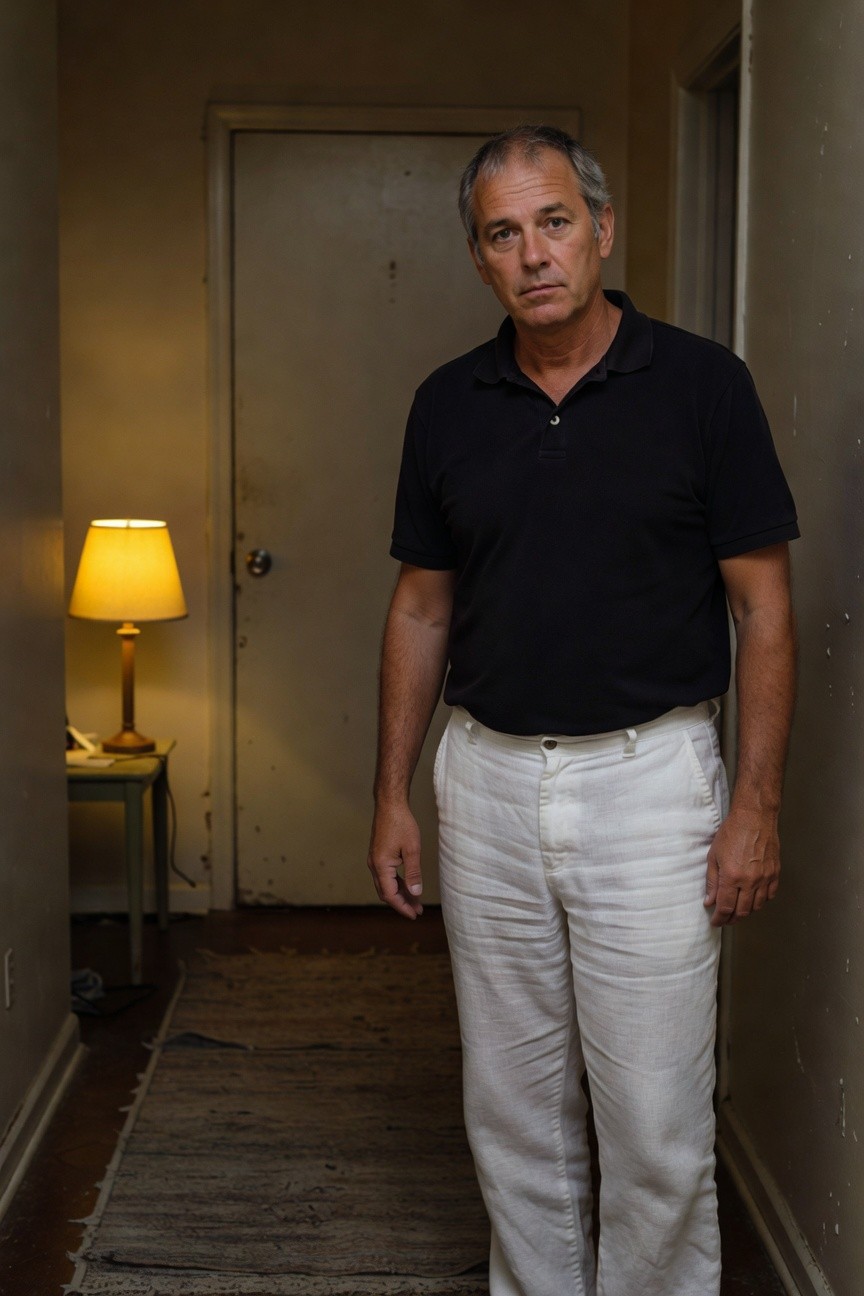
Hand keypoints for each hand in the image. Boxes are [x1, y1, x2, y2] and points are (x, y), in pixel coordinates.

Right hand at [367, 800, 423, 919]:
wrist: (390, 804)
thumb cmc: (401, 823)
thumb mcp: (412, 849)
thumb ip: (413, 873)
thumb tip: (416, 893)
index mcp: (381, 866)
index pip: (390, 895)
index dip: (402, 907)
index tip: (414, 915)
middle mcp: (374, 865)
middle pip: (386, 892)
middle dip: (402, 903)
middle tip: (417, 911)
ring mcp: (375, 860)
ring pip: (386, 884)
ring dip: (400, 893)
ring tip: (416, 901)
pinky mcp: (378, 855)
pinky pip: (386, 875)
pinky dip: (397, 883)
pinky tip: (408, 885)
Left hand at [704, 806, 780, 926]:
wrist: (754, 818)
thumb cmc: (731, 833)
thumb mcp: (714, 856)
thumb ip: (712, 881)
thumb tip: (710, 901)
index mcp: (731, 877)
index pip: (725, 907)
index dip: (719, 919)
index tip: (715, 922)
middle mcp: (750, 881)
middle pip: (742, 911)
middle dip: (732, 919)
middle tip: (725, 919)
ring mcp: (765, 878)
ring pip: (757, 906)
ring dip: (746, 911)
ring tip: (738, 910)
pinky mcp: (775, 873)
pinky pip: (770, 895)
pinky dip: (761, 901)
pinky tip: (753, 899)